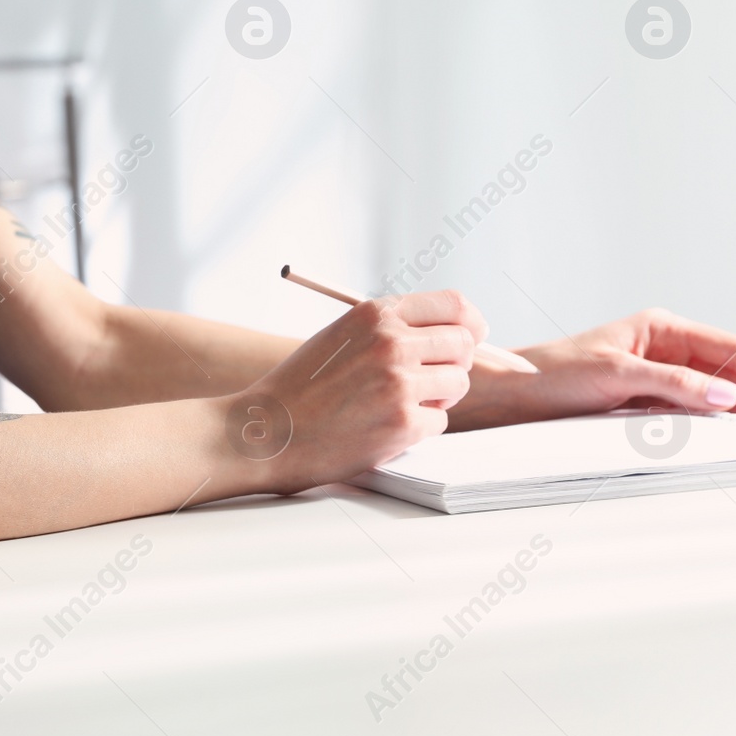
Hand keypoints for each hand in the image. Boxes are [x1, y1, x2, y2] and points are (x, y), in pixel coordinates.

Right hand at [237, 290, 486, 494]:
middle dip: (453, 364)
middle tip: (429, 381)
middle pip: (463, 344)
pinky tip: (383, 428)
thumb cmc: (302, 387)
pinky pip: (439, 421)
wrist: (265, 431)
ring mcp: (398, 383)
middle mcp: (390, 342)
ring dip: (438, 398)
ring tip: (398, 405)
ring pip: (456, 384)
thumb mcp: (341, 337)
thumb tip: (456, 332)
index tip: (470, 337)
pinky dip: (418, 428)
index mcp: (375, 314)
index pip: (454, 305)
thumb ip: (391, 329)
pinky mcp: (403, 424)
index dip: (469, 322)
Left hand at [448, 307, 735, 430]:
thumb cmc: (555, 375)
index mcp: (660, 329)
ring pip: (713, 391)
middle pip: (728, 371)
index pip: (729, 348)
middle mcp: (663, 348)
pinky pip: (691, 408)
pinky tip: (730, 433)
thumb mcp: (616, 376)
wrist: (516, 394)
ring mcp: (657, 374)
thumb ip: (672, 384)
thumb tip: (725, 394)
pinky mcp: (646, 398)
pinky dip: (714, 420)